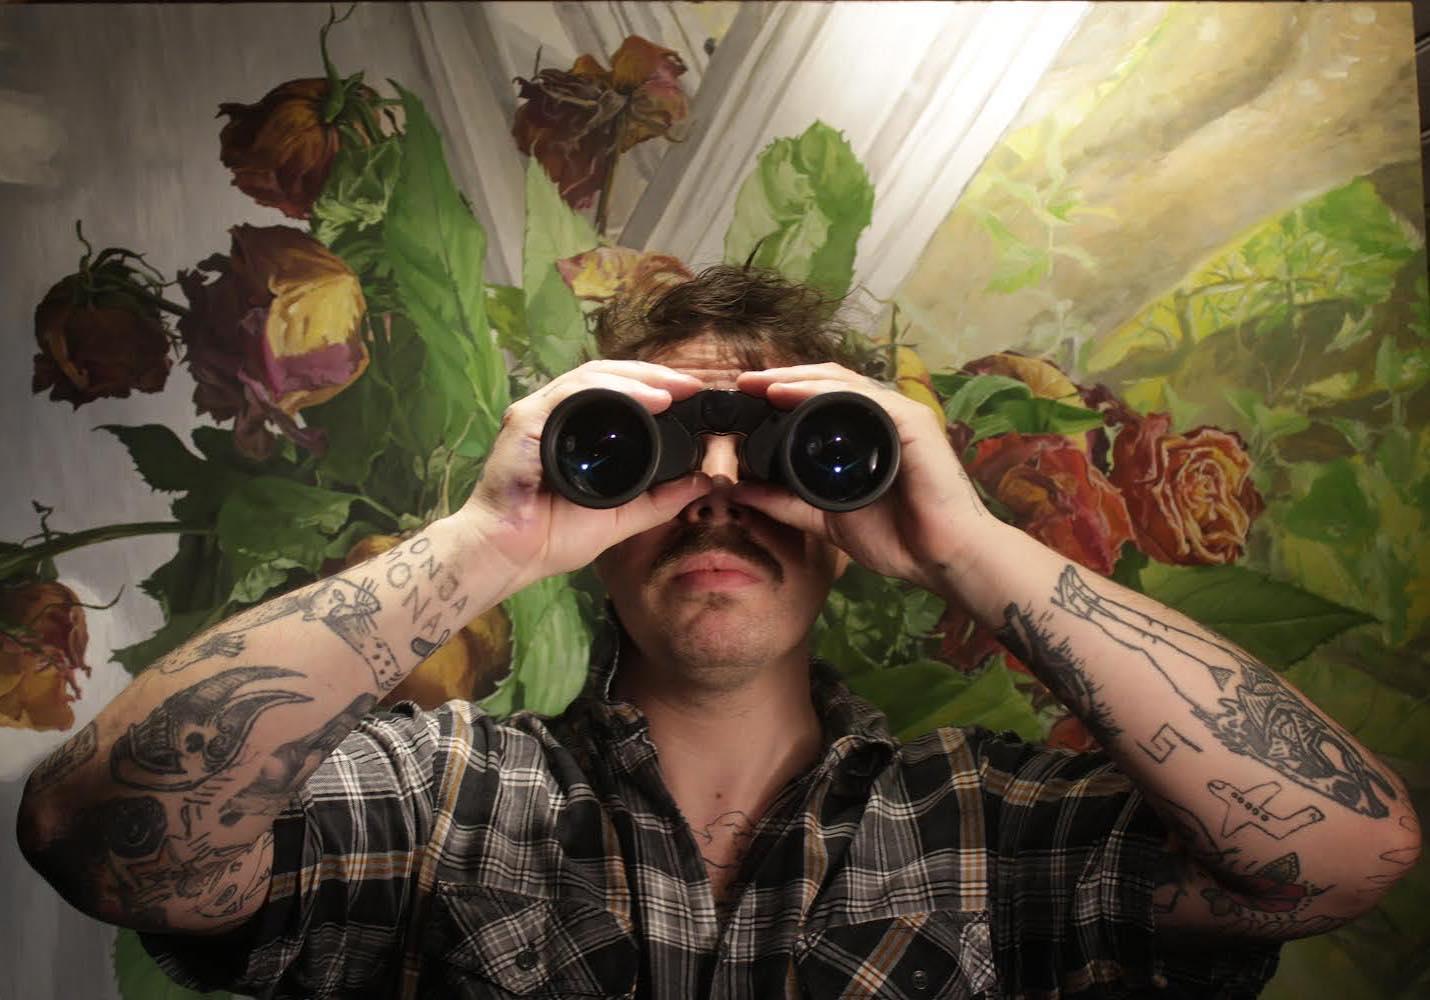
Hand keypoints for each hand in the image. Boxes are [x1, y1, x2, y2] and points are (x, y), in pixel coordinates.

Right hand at [459, 360, 711, 592]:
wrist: (510, 556)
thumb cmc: (553, 537)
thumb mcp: (622, 515)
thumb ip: (661, 499)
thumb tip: (705, 481)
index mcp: (576, 430)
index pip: (619, 392)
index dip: (657, 385)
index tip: (694, 392)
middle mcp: (557, 414)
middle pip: (608, 376)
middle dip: (654, 374)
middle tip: (692, 384)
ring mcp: (539, 413)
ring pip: (592, 376)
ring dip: (637, 379)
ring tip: (673, 390)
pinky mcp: (525, 421)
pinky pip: (570, 394)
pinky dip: (610, 391)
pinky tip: (644, 400)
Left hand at [731, 363, 997, 594]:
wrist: (941, 558)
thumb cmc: (897, 538)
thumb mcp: (824, 518)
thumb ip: (784, 504)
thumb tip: (739, 491)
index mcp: (866, 434)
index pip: (820, 399)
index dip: (782, 393)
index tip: (744, 397)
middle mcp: (883, 417)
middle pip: (827, 382)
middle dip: (782, 377)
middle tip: (743, 382)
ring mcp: (899, 415)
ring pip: (841, 382)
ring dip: (796, 378)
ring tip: (760, 383)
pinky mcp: (911, 421)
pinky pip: (861, 398)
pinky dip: (822, 392)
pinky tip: (792, 394)